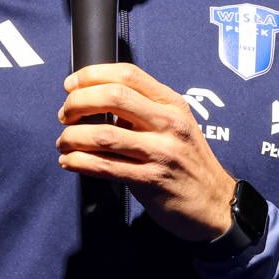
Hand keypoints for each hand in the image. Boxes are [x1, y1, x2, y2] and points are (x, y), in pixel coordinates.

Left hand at [56, 64, 238, 242]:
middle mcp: (169, 124)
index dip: (93, 75)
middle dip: (78, 102)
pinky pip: (105, 167)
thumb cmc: (189, 162)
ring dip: (73, 136)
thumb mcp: (176, 125)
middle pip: (113, 97)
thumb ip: (144, 110)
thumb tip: (98, 99)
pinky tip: (69, 161)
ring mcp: (161, 153)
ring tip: (64, 142)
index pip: (128, 75)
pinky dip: (79, 162)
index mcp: (173, 104)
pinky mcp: (151, 181)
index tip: (72, 85)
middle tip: (65, 114)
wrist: (215, 203)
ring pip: (104, 135)